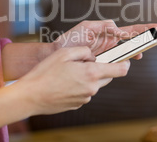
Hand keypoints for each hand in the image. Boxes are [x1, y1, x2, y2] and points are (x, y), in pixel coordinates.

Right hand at [14, 46, 129, 114]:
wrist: (31, 96)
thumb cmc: (45, 73)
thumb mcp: (65, 53)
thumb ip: (84, 51)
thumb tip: (93, 55)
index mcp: (92, 73)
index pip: (121, 70)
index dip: (125, 63)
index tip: (124, 58)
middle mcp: (92, 88)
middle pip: (108, 76)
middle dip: (103, 68)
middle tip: (87, 61)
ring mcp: (85, 98)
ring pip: (95, 84)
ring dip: (89, 77)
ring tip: (70, 72)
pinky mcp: (78, 104)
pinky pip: (85, 92)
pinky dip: (80, 85)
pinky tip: (65, 82)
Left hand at [53, 20, 156, 57]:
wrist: (57, 55)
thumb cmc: (70, 39)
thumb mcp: (86, 27)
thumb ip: (104, 26)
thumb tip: (118, 29)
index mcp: (109, 32)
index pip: (130, 30)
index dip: (144, 29)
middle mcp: (111, 43)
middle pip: (132, 42)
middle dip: (144, 40)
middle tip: (156, 40)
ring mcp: (107, 54)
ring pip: (126, 54)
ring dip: (135, 53)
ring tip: (140, 54)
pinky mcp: (102, 64)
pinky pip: (116, 64)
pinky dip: (123, 64)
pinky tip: (126, 64)